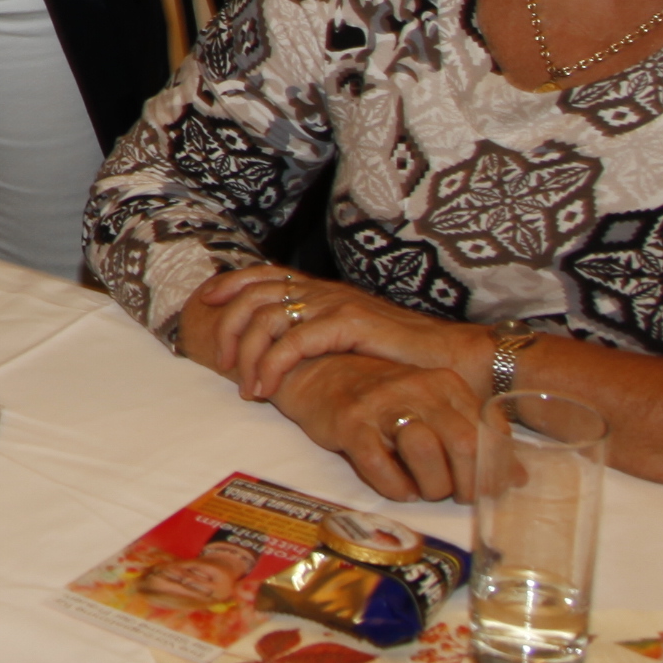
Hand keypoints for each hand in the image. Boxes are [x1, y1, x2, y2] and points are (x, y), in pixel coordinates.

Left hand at [191, 266, 483, 401]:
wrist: (456, 360)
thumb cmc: (406, 359)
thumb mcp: (355, 344)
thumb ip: (322, 340)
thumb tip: (285, 355)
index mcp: (324, 291)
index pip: (264, 273)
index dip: (230, 283)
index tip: (205, 300)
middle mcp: (326, 292)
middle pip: (255, 294)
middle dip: (228, 325)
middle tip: (221, 361)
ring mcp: (337, 305)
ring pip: (267, 318)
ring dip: (247, 354)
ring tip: (246, 387)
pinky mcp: (350, 324)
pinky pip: (293, 341)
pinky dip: (271, 365)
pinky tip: (266, 389)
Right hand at [277, 352, 482, 502]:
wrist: (321, 376)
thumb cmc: (386, 400)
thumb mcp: (434, 409)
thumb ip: (473, 437)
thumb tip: (517, 477)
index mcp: (445, 384)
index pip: (487, 432)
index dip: (491, 469)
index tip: (484, 488)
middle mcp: (418, 389)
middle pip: (463, 444)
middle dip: (465, 483)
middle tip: (454, 495)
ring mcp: (383, 404)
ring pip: (425, 451)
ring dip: (431, 485)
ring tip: (424, 491)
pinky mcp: (351, 423)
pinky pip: (380, 463)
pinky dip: (394, 486)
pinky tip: (398, 489)